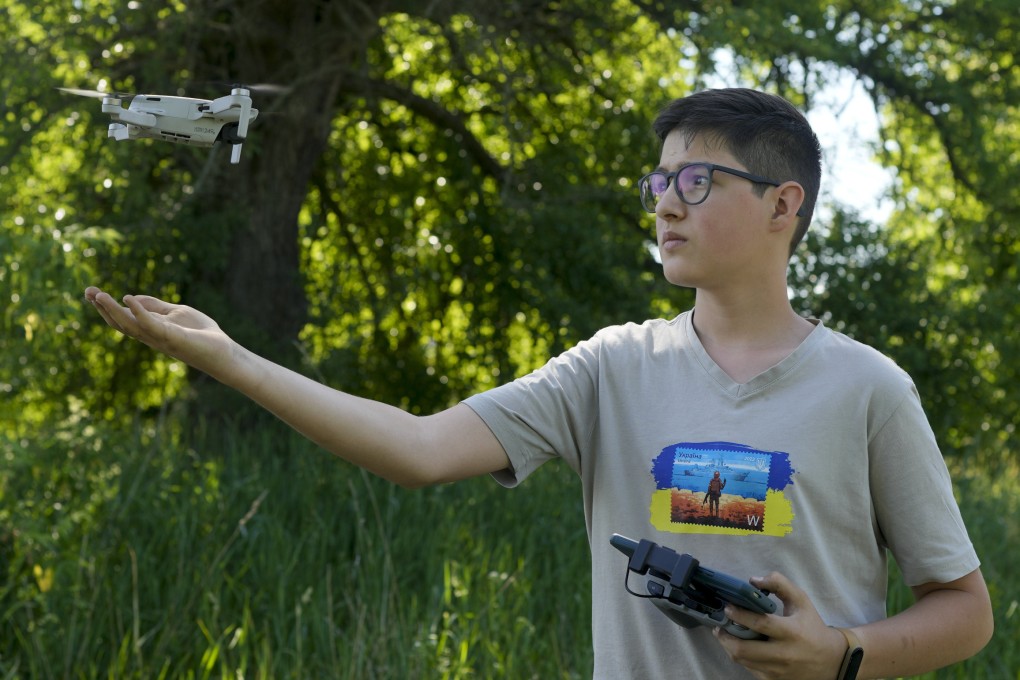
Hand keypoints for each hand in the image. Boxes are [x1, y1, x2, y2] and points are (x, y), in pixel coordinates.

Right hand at [84, 286, 234, 378]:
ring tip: (99, 295)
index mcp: (150, 328)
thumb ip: (155, 306)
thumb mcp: (176, 312)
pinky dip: (139, 312)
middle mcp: (150, 335)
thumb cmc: (201, 333)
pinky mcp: (172, 337)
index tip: (90, 291)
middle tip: (87, 291)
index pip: (122, 317)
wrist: (222, 349)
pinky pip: (151, 325)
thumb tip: (130, 297)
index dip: (105, 305)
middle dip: (102, 308)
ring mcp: (159, 338)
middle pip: (120, 323)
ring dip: (113, 310)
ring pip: (130, 325)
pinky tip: (128, 298)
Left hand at [714, 571, 847, 679]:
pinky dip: (741, 657)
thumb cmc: (812, 626)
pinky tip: (739, 646)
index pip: (760, 624)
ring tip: (724, 634)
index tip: (728, 608)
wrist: (831, 660)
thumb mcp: (801, 601)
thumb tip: (754, 580)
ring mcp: (778, 670)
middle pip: (744, 649)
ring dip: (728, 646)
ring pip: (742, 660)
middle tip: (719, 625)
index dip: (740, 615)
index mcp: (791, 632)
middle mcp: (784, 654)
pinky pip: (749, 669)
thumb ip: (779, 584)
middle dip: (725, 636)